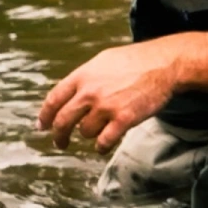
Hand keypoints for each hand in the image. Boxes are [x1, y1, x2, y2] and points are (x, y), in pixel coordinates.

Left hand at [37, 40, 180, 151]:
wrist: (164, 64)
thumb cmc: (137, 60)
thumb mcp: (104, 61)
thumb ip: (85, 78)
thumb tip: (70, 94)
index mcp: (83, 76)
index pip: (54, 100)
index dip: (45, 116)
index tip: (43, 126)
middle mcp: (90, 92)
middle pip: (63, 121)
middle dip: (59, 135)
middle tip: (60, 143)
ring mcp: (106, 106)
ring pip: (85, 132)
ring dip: (90, 135)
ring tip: (100, 131)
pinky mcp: (123, 119)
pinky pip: (104, 141)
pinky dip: (101, 147)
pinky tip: (104, 146)